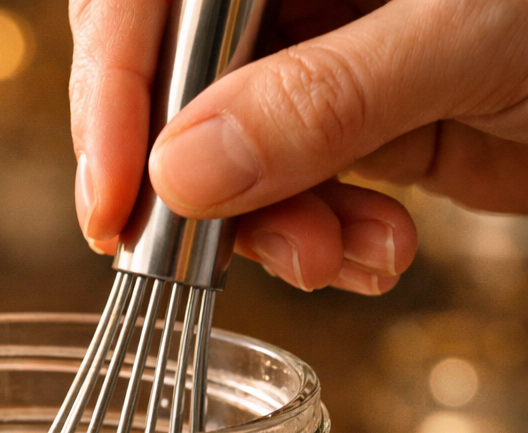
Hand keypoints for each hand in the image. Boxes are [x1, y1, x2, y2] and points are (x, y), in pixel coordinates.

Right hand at [69, 0, 527, 293]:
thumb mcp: (462, 31)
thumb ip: (322, 97)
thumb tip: (179, 171)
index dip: (114, 89)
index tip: (114, 201)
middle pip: (174, 82)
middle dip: (201, 183)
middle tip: (229, 251)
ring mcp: (321, 52)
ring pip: (230, 158)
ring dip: (275, 231)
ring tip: (343, 257)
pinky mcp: (357, 121)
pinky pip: (297, 196)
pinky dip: (326, 243)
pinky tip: (377, 254)